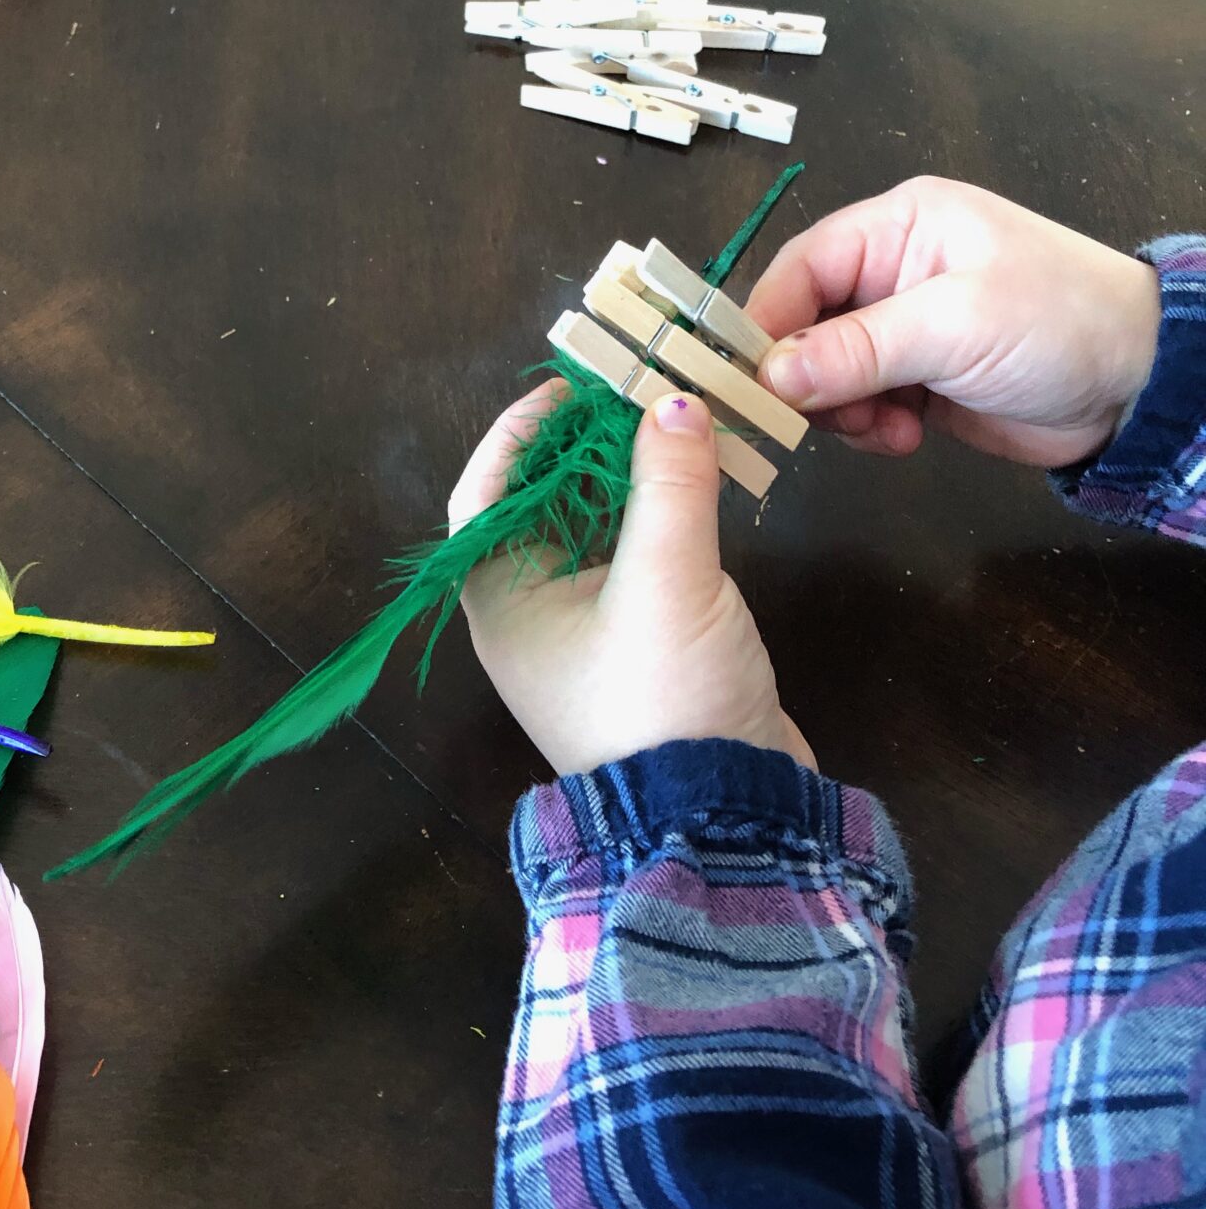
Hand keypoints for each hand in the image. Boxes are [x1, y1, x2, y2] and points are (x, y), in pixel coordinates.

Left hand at [449, 379, 811, 778]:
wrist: (724, 825)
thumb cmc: (661, 701)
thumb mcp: (666, 582)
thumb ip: (669, 484)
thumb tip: (672, 400)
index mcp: (501, 599)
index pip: (485, 493)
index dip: (520, 432)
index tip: (572, 383)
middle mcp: (530, 613)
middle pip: (543, 503)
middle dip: (586, 443)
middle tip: (638, 388)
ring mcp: (586, 634)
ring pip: (596, 529)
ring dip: (631, 474)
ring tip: (676, 417)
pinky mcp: (641, 647)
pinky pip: (637, 561)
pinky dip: (662, 516)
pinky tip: (701, 479)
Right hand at [746, 176, 1160, 466]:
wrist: (1142, 386)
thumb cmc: (1058, 324)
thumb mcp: (955, 325)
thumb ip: (858, 348)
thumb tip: (768, 375)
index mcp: (898, 226)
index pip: (800, 267)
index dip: (766, 323)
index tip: (746, 381)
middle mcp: (891, 270)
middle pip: (804, 322)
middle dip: (807, 376)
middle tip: (821, 421)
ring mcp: (904, 327)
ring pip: (825, 371)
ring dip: (840, 410)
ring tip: (884, 430)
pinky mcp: (918, 378)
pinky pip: (859, 403)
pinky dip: (867, 428)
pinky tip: (905, 439)